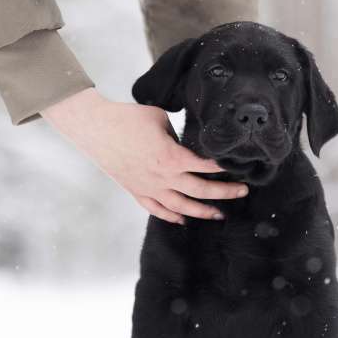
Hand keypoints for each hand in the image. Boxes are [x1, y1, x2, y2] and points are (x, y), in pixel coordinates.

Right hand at [43, 88, 247, 223]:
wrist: (94, 128)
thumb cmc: (128, 118)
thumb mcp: (160, 118)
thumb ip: (178, 135)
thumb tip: (189, 143)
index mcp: (171, 157)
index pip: (206, 166)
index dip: (224, 168)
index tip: (239, 167)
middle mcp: (163, 177)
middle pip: (200, 191)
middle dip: (225, 193)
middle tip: (243, 191)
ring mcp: (149, 187)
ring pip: (182, 207)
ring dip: (203, 212)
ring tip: (220, 214)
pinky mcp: (136, 191)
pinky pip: (157, 210)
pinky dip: (172, 217)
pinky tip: (184, 219)